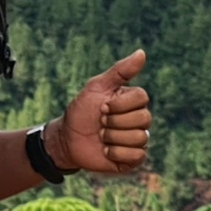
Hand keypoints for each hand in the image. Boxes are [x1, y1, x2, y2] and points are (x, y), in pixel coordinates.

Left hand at [61, 51, 151, 177]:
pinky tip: (106, 150)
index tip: (102, 107)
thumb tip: (142, 52)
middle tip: (100, 123)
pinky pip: (137, 155)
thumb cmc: (81, 111)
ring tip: (102, 137)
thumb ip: (120, 71)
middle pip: (144, 118)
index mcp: (133, 101)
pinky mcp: (133, 159)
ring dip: (113, 137)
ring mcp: (138, 140)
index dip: (119, 104)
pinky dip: (117, 153)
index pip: (142, 98)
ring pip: (140, 137)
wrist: (67, 139)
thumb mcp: (96, 87)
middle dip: (114, 121)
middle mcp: (139, 120)